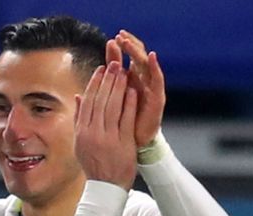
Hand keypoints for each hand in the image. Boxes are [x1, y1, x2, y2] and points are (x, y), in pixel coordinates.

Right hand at [75, 61, 137, 190]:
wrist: (105, 187)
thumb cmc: (95, 164)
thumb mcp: (81, 142)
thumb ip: (80, 119)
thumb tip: (78, 97)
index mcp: (82, 132)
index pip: (87, 102)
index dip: (94, 84)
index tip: (100, 70)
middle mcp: (92, 133)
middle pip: (99, 101)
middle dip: (107, 80)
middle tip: (114, 64)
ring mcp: (107, 138)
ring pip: (112, 107)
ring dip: (118, 87)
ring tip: (124, 72)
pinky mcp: (121, 143)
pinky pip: (125, 119)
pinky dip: (129, 104)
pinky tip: (133, 91)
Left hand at [106, 30, 164, 147]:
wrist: (134, 142)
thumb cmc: (121, 123)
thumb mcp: (109, 104)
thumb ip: (103, 91)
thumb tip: (94, 75)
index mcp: (130, 82)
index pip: (125, 61)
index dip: (119, 50)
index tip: (110, 40)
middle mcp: (142, 82)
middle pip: (136, 58)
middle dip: (129, 46)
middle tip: (120, 35)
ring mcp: (151, 88)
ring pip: (145, 65)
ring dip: (137, 52)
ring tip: (128, 42)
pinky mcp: (158, 96)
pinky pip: (157, 78)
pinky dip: (155, 66)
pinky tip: (151, 56)